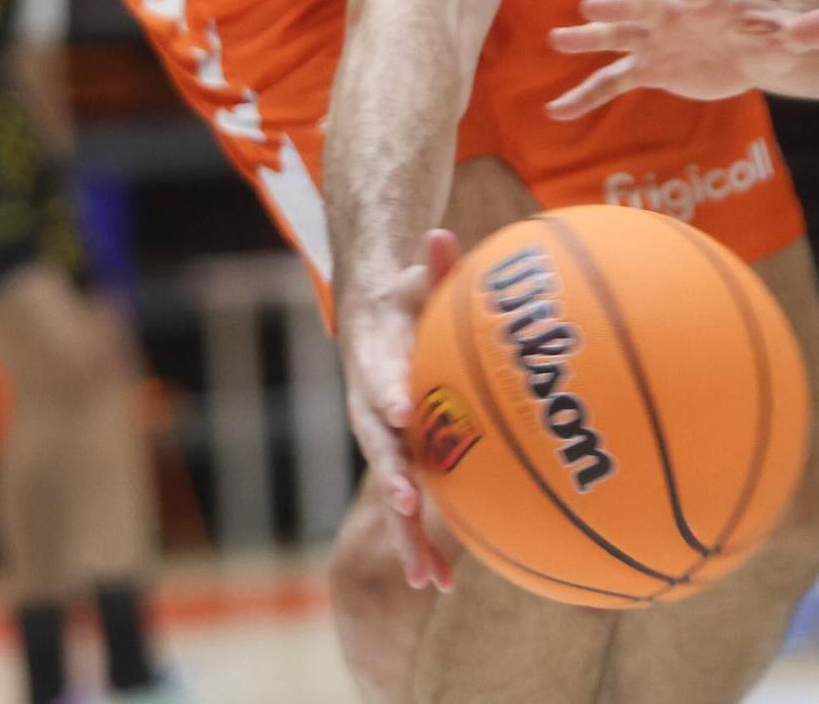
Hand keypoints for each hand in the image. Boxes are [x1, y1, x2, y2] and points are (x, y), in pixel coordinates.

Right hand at [337, 228, 461, 591]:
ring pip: (393, 492)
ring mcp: (386, 444)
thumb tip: (441, 232)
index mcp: (375, 365)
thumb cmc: (404, 301)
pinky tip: (446, 586)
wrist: (372, 327)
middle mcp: (373, 411)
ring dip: (408, 534)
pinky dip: (424, 545)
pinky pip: (413, 508)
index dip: (390, 394)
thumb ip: (434, 264)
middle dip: (392, 475)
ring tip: (429, 578)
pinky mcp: (405, 464)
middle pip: (380, 448)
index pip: (380, 378)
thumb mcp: (416, 278)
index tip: (406, 412)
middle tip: (406, 501)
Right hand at [545, 0, 818, 118]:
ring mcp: (656, 40)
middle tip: (590, 6)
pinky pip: (612, 83)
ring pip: (617, 37)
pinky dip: (585, 96)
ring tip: (556, 41)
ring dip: (588, 40)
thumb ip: (812, 30)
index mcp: (709, 1)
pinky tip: (557, 112)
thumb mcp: (792, 38)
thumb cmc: (772, 37)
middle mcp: (674, 14)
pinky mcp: (649, 68)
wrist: (752, 52)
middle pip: (643, 7)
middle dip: (619, 5)